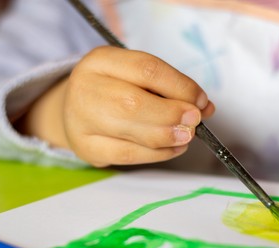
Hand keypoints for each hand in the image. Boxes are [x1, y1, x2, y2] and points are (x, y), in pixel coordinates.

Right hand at [15, 46, 214, 166]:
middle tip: (194, 121)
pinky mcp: (87, 149)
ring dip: (169, 136)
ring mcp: (82, 121)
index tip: (201, 100)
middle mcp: (86, 88)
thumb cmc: (113, 90)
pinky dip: (158, 154)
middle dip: (173, 114)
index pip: (147, 69)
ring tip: (187, 136)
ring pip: (132, 132)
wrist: (74, 109)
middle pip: (135, 103)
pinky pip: (128, 155)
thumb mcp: (135, 76)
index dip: (180, 86)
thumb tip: (204, 106)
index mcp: (101, 60)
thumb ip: (168, 88)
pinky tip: (173, 148)